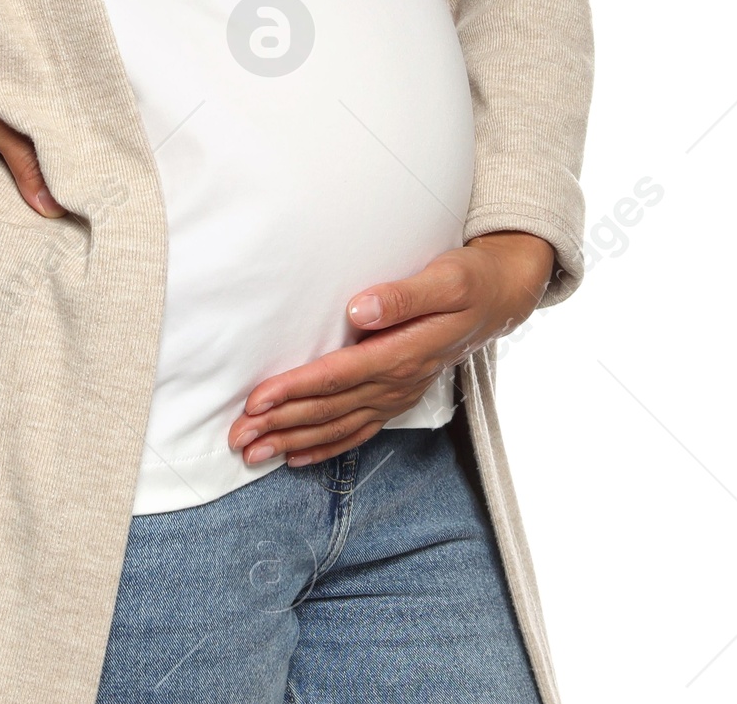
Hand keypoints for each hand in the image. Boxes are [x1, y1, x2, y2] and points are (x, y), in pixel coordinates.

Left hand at [227, 232, 554, 468]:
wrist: (497, 301)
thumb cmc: (466, 283)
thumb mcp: (445, 279)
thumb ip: (402, 295)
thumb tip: (360, 309)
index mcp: (404, 352)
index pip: (339, 376)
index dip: (297, 389)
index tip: (259, 399)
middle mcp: (398, 382)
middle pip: (330, 408)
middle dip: (282, 423)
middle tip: (239, 436)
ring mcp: (398, 394)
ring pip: (338, 425)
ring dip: (293, 440)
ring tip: (253, 452)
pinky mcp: (396, 397)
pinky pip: (358, 430)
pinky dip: (326, 446)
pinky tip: (295, 457)